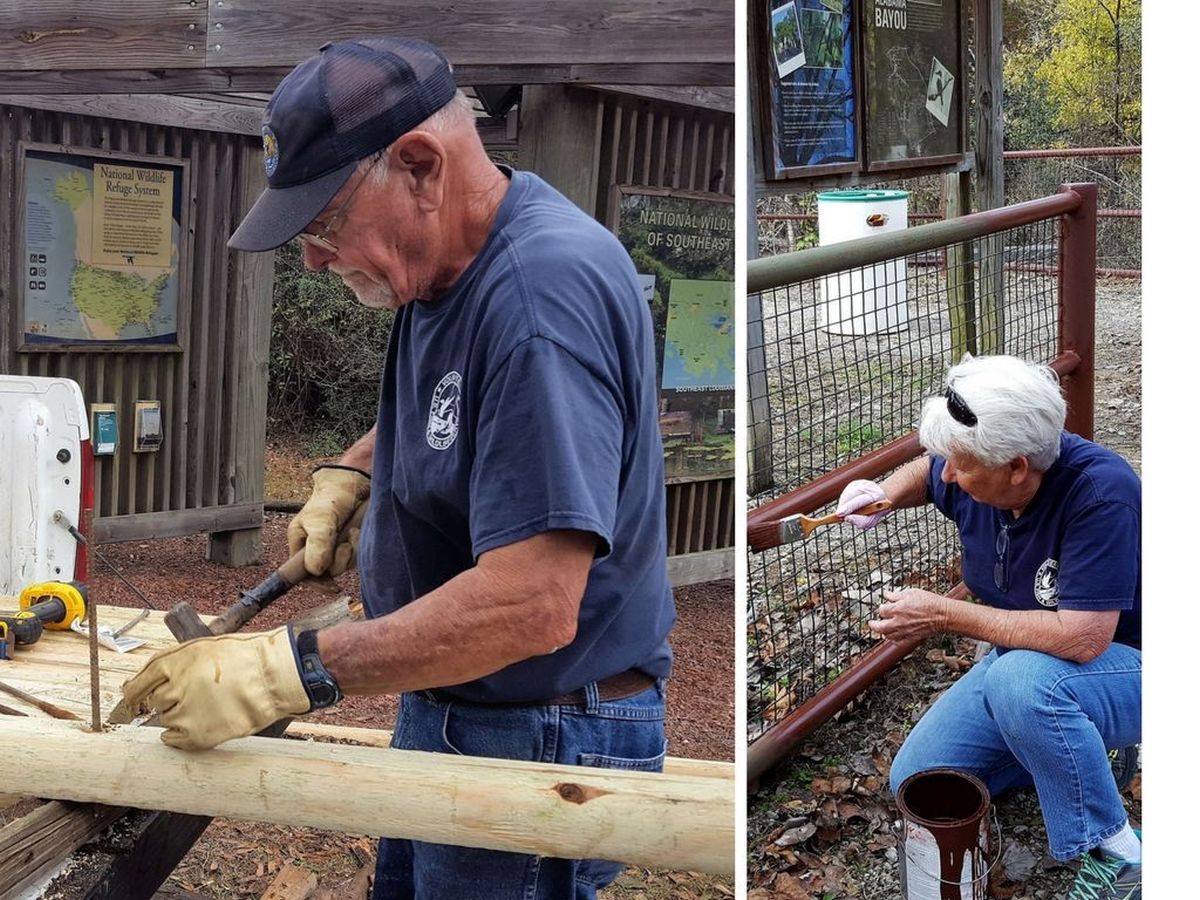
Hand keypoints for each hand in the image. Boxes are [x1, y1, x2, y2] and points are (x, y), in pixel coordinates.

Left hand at [122, 626, 310, 750]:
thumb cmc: (243, 658)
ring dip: (179, 715)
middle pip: (155, 702)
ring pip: (166, 719)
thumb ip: (172, 663)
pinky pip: (174, 740)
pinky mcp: (197, 735)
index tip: (135, 698)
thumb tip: (142, 684)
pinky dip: (180, 735)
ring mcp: (184, 714)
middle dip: (169, 699)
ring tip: (206, 705)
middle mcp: (173, 689)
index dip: (135, 692)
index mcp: (172, 663)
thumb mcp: (202, 648)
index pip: (137, 684)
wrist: (272, 678)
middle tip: (195, 694)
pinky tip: (197, 724)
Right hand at [288, 465, 370, 577]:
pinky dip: (357, 548)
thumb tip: (316, 570)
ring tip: (351, 532)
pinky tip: (356, 532)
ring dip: (349, 552)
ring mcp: (333, 549)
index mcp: (300, 543)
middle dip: (338, 561)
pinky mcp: (349, 546)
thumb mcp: (321, 520)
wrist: (355, 484)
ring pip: (342, 566)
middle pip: (326, 573)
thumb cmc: (332, 498)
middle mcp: (315, 549)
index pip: (301, 573)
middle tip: (344, 544)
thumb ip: (318, 544)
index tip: (331, 586)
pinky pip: (354, 558)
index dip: (315, 583)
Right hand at [836, 479, 891, 529]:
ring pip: (847, 494)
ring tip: (846, 512)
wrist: (881, 500)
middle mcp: (869, 486)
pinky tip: (848, 506)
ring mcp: (861, 483)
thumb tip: (847, 518)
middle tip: (838, 515)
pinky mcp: (855, 483)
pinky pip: (845, 493)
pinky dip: (844, 501)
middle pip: (852, 494)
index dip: (850, 507)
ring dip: (843, 504)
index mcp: (877, 495)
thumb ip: (861, 522)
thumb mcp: (872, 520)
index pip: (861, 500)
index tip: (840, 514)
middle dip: (844, 506)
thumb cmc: (875, 512)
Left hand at [868, 589, 949, 642]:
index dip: (882, 608)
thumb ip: (896, 595)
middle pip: (879, 627)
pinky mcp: (911, 638)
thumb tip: (887, 594)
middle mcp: (898, 622)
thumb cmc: (930, 603)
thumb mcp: (911, 592)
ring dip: (883, 632)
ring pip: (887, 636)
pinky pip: (898, 642)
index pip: (881, 610)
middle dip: (873, 625)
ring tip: (883, 629)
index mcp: (897, 609)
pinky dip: (893, 639)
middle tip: (871, 623)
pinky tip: (893, 636)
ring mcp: (904, 632)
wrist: (943, 615)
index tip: (883, 606)